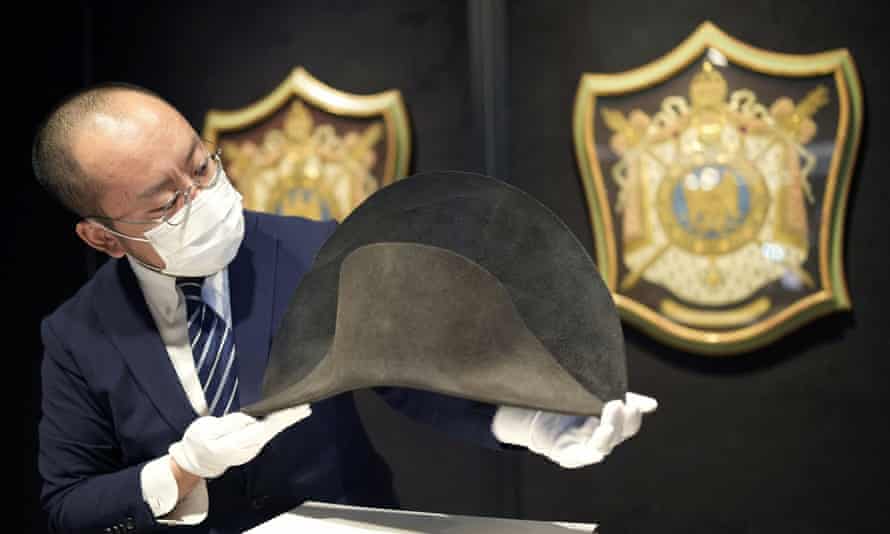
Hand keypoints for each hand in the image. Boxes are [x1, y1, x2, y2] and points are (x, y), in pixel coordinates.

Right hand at [169, 405, 311, 478]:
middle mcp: (249, 448)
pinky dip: (279, 423)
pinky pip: (269, 432)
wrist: (196, 461)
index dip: (280, 418)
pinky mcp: (252, 446)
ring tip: (301, 408)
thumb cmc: (198, 442)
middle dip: (289, 418)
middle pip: (273, 430)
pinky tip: (286, 416)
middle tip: (306, 406)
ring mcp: (252, 449)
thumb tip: (249, 419)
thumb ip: (229, 425)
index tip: (293, 408)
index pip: (265, 428)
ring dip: (286, 420)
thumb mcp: (207, 430)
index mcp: (237, 443)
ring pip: (273, 432)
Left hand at [492, 392, 656, 468]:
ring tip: (606, 425)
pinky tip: (593, 453)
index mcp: (611, 426)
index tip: (633, 404)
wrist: (537, 415)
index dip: (633, 416)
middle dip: (618, 421)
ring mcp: (585, 449)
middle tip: (616, 403)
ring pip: (600, 447)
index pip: (629, 425)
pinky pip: (579, 457)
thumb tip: (652, 405)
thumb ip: (622, 399)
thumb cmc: (570, 406)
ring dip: (605, 437)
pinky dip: (587, 455)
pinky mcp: (567, 455)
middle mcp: (601, 440)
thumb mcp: (594, 397)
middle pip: (616, 434)